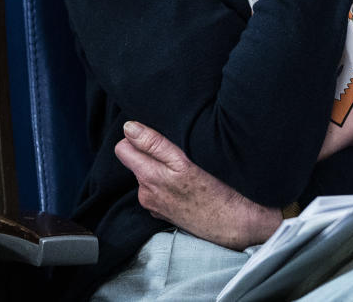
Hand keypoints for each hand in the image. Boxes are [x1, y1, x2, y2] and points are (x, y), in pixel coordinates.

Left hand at [114, 121, 281, 249]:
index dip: (135, 139)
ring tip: (183, 171)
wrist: (231, 224)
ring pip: (147, 177)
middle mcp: (145, 194)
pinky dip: (166, 185)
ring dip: (159, 170)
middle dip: (149, 155)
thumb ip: (153, 144)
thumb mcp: (182, 162)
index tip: (154, 138)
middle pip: (135, 163)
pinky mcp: (164, 214)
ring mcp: (153, 206)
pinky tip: (185, 186)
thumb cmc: (212, 193)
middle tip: (175, 155)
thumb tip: (129, 128)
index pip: (121, 149)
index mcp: (148, 178)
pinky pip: (157, 191)